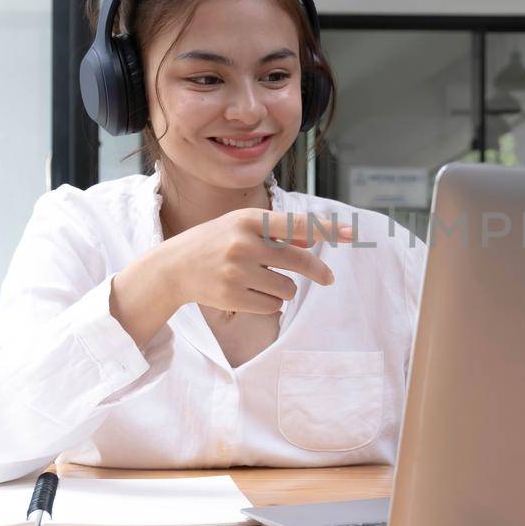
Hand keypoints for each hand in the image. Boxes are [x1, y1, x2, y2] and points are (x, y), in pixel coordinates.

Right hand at [165, 208, 355, 315]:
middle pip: (299, 261)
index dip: (326, 229)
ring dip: (282, 288)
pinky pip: (272, 305)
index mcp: (247, 220)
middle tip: (328, 278)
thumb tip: (317, 233)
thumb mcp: (242, 227)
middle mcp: (243, 244)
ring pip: (287, 288)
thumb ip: (278, 231)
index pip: (296, 224)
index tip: (351, 234)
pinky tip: (247, 292)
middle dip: (317, 272)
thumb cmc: (215, 243)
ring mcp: (236, 272)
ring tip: (258, 280)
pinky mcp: (232, 297)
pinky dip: (268, 302)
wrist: (173, 268)